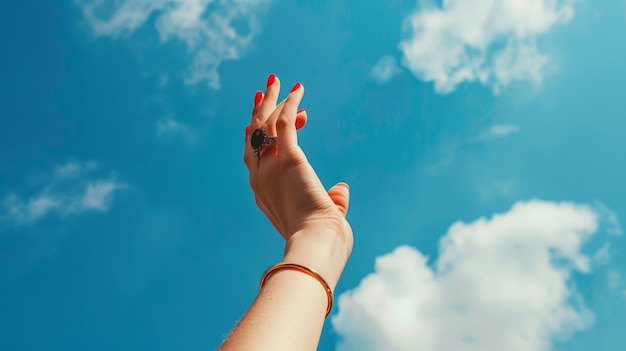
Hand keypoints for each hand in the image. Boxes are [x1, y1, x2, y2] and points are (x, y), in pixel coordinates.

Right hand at [243, 74, 352, 283]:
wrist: (316, 246)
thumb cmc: (322, 241)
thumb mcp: (324, 218)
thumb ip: (332, 201)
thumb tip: (341, 190)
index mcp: (263, 193)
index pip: (254, 156)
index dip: (259, 135)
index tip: (270, 119)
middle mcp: (259, 177)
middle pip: (252, 135)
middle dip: (258, 111)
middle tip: (264, 90)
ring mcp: (270, 167)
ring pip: (263, 124)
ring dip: (270, 99)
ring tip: (276, 79)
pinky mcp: (288, 159)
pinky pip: (285, 122)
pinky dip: (291, 102)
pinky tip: (299, 88)